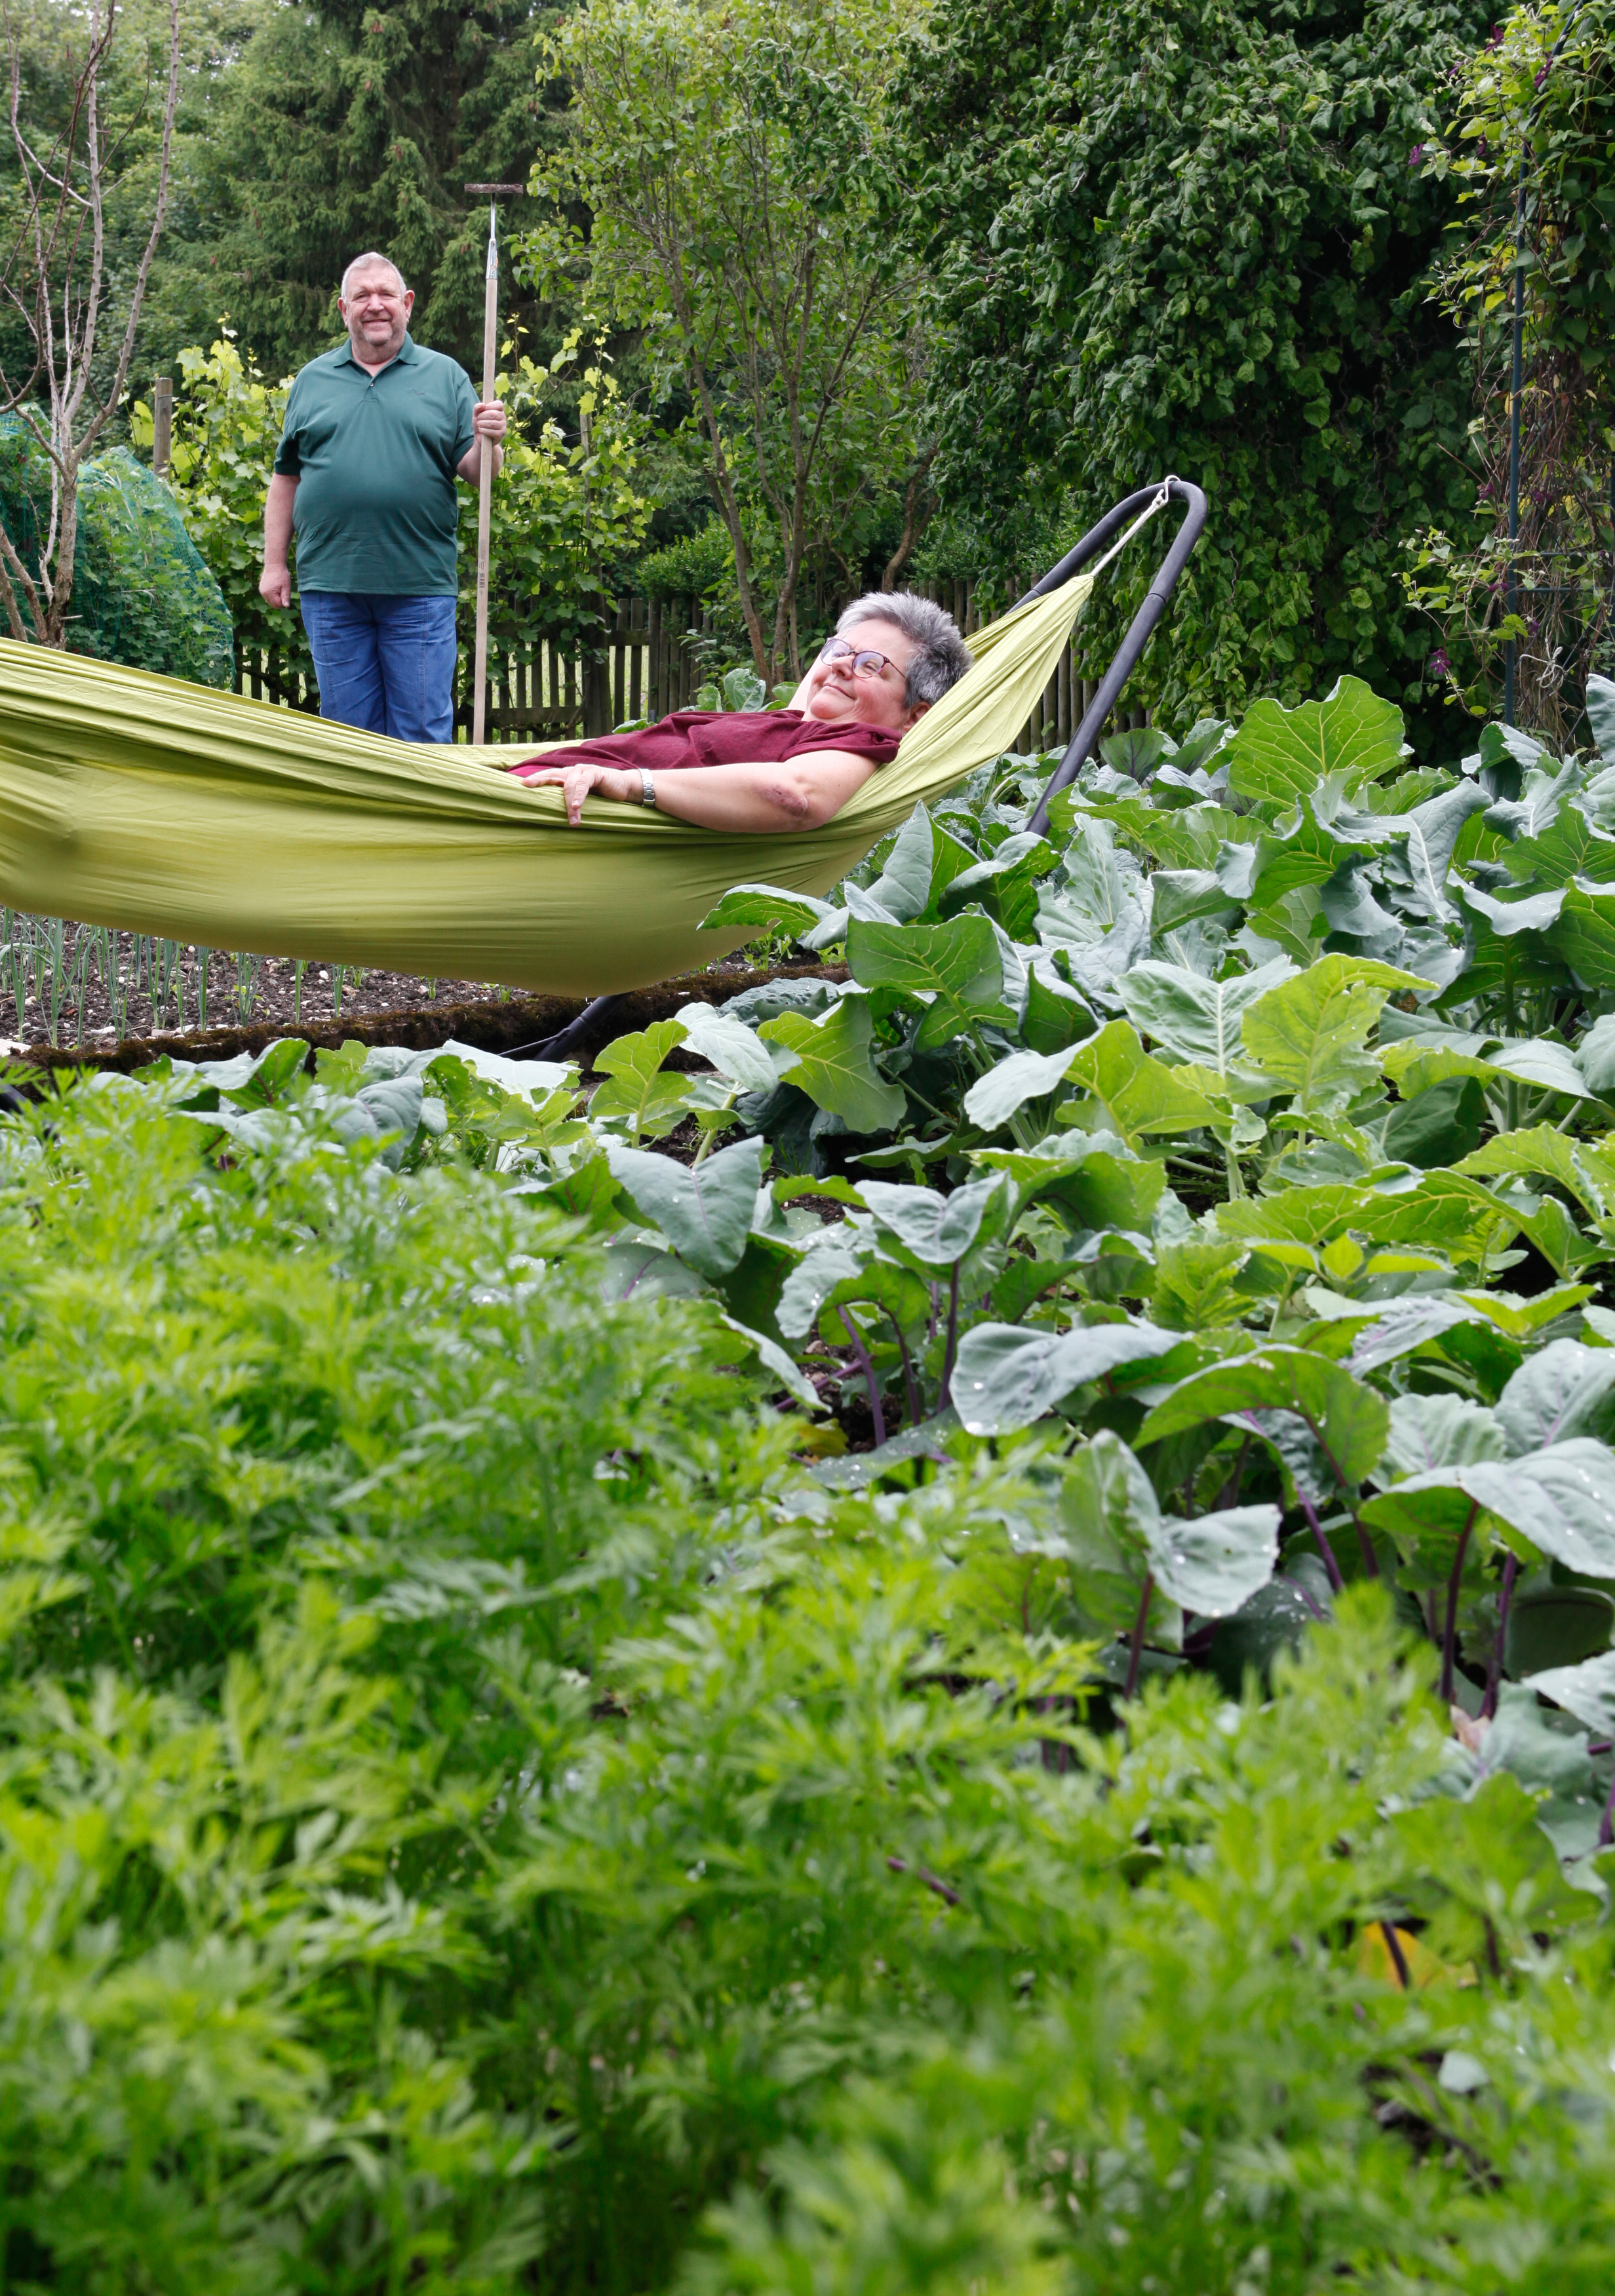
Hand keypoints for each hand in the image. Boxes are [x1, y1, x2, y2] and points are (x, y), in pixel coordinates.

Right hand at [259, 563, 290, 609]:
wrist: (273, 565)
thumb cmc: (282, 575)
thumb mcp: (286, 587)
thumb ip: (286, 597)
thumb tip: (286, 606)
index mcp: (270, 593)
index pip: (278, 605)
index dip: (283, 601)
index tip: (284, 593)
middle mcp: (264, 594)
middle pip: (273, 605)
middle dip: (279, 601)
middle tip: (282, 591)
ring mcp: (261, 592)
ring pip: (270, 602)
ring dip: (275, 598)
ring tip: (278, 588)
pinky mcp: (261, 589)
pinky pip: (267, 597)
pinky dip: (272, 595)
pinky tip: (274, 587)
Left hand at [472, 400, 506, 440]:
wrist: (480, 438)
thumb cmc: (480, 424)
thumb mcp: (476, 415)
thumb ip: (477, 408)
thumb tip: (482, 404)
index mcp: (499, 410)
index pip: (499, 404)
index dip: (489, 406)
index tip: (483, 409)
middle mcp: (503, 417)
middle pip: (494, 414)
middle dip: (483, 416)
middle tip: (478, 419)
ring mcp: (503, 426)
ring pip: (493, 423)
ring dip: (483, 423)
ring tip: (479, 425)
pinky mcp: (501, 434)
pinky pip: (493, 432)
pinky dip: (484, 430)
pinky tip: (481, 430)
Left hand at [516, 759, 632, 823]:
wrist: (626, 789)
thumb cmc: (604, 797)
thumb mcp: (584, 802)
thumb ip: (571, 805)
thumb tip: (557, 819)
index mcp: (568, 777)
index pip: (549, 777)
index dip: (536, 779)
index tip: (521, 784)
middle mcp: (573, 771)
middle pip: (552, 774)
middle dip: (539, 779)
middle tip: (527, 785)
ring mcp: (584, 771)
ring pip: (569, 785)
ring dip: (569, 804)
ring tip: (572, 820)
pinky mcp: (595, 773)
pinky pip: (584, 784)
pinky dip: (579, 795)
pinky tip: (576, 805)